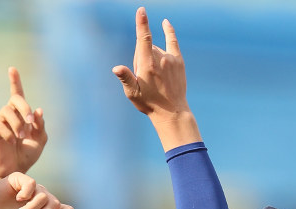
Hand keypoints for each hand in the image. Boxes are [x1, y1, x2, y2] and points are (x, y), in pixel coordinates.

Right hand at [0, 67, 46, 184]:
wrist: (15, 171)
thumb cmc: (26, 155)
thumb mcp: (39, 140)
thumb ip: (40, 126)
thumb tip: (39, 110)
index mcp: (20, 115)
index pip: (17, 95)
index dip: (15, 81)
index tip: (12, 69)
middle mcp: (8, 116)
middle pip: (14, 100)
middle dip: (25, 108)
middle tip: (31, 121)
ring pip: (7, 112)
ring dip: (18, 123)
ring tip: (21, 137)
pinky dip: (9, 133)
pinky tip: (12, 141)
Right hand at [112, 7, 199, 149]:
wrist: (172, 111)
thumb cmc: (149, 103)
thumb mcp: (133, 93)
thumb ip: (125, 78)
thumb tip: (116, 68)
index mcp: (147, 65)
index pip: (144, 38)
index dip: (142, 23)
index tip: (141, 10)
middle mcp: (160, 58)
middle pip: (146, 48)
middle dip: (141, 57)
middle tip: (144, 78)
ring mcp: (170, 58)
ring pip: (156, 49)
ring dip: (151, 57)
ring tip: (154, 78)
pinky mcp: (178, 60)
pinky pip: (173, 41)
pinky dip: (169, 31)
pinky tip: (166, 23)